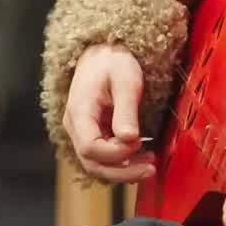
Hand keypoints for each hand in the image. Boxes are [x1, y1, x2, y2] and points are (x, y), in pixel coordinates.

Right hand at [63, 44, 155, 182]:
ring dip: (122, 171)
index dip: (116, 152)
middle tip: (151, 169)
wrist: (102, 54)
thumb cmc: (113, 62)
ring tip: (150, 166)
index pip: (90, 147)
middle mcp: (75, 126)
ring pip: (96, 165)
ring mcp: (82, 132)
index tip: (139, 141)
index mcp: (79, 111)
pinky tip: (140, 161)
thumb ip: (126, 110)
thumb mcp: (126, 80)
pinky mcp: (92, 134)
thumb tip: (130, 138)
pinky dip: (121, 165)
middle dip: (122, 172)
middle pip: (91, 163)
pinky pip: (102, 158)